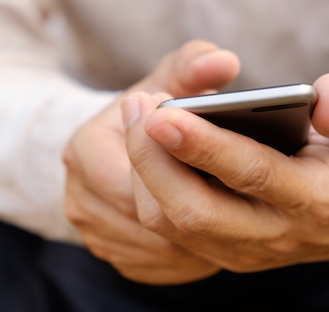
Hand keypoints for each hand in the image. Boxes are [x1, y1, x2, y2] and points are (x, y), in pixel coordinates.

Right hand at [63, 40, 239, 282]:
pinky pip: (162, 265)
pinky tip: (225, 236)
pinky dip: (194, 254)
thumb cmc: (147, 110)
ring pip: (159, 246)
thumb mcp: (166, 80)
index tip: (229, 156)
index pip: (132, 172)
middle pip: (148, 215)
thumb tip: (224, 62)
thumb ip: (193, 66)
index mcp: (85, 151)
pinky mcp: (117, 257)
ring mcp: (97, 235)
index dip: (180, 168)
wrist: (117, 148)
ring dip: (202, 236)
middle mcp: (81, 199)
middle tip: (247, 193)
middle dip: (197, 205)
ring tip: (245, 214)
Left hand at [122, 73, 328, 271]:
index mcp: (316, 201)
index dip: (204, 144)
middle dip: (154, 159)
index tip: (164, 111)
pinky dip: (148, 186)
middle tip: (138, 105)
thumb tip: (325, 94)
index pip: (251, 173)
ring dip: (144, 170)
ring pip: (173, 224)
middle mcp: (275, 235)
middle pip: (195, 211)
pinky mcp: (225, 250)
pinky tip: (145, 143)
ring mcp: (245, 250)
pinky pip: (170, 228)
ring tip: (137, 114)